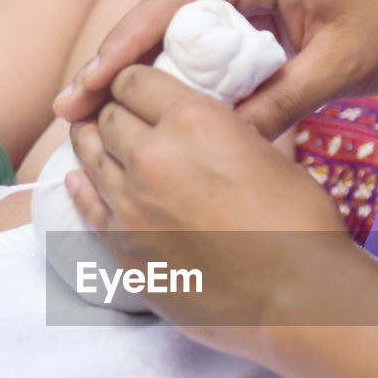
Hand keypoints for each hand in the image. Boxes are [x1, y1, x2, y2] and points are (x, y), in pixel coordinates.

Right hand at [53, 0, 377, 137]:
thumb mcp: (337, 67)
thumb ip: (280, 101)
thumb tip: (225, 140)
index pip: (171, 4)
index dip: (124, 48)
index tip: (88, 86)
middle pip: (158, 12)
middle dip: (114, 60)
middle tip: (72, 107)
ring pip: (174, 24)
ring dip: (137, 65)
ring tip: (94, 110)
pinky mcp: (252, 3)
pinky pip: (201, 34)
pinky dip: (174, 66)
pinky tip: (150, 102)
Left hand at [67, 64, 358, 358]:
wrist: (294, 298)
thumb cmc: (299, 224)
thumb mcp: (268, 153)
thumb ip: (223, 134)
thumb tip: (203, 133)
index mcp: (192, 121)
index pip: (133, 79)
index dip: (132, 81)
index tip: (135, 88)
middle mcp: (151, 157)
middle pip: (107, 118)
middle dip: (114, 112)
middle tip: (120, 117)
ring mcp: (131, 207)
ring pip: (90, 159)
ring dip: (93, 145)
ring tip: (93, 139)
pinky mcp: (124, 250)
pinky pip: (89, 209)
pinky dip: (82, 189)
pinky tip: (77, 180)